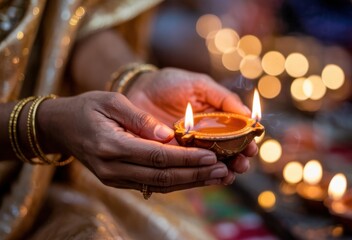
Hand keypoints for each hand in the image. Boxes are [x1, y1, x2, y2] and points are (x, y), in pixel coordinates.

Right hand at [38, 91, 232, 192]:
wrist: (61, 127)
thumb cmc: (87, 108)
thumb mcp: (111, 101)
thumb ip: (139, 118)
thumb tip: (167, 135)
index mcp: (111, 145)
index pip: (156, 156)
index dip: (186, 158)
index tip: (211, 155)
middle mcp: (113, 168)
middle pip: (162, 176)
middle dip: (194, 174)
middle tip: (222, 170)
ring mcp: (115, 178)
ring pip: (159, 186)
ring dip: (190, 182)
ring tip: (216, 176)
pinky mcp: (119, 180)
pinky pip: (152, 185)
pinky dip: (176, 183)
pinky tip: (196, 178)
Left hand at [126, 68, 257, 182]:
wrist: (135, 90)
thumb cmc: (169, 84)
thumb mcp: (198, 85)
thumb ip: (222, 97)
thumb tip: (249, 113)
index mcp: (215, 119)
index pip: (237, 133)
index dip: (247, 141)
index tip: (251, 146)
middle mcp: (206, 136)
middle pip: (229, 152)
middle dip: (239, 160)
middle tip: (242, 163)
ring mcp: (190, 150)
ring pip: (213, 164)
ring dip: (226, 171)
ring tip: (230, 173)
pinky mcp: (173, 159)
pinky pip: (191, 171)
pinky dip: (204, 176)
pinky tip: (214, 178)